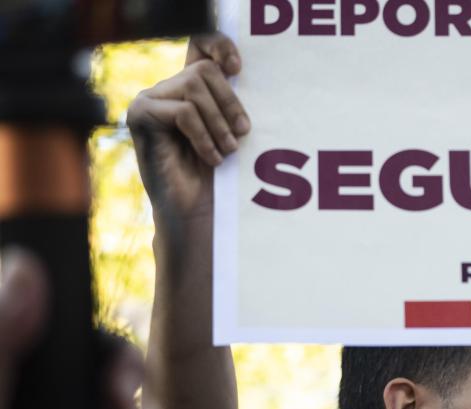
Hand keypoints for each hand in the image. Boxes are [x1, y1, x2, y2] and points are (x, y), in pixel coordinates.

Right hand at [127, 34, 249, 225]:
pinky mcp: (140, 116)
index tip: (238, 68)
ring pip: (194, 87)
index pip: (200, 45)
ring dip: (218, 122)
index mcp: (189, 88)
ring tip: (227, 150)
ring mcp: (150, 101)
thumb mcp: (233, 130)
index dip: (219, 45)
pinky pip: (183, 111)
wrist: (196, 213)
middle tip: (242, 133)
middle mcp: (166, 89)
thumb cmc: (218, 175)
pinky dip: (203, 135)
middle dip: (230, 102)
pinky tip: (212, 157)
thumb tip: (241, 71)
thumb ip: (231, 101)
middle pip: (204, 71)